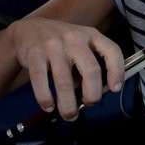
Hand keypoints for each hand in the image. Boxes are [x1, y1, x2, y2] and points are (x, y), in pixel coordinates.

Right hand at [9, 17, 124, 119]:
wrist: (28, 29)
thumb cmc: (60, 42)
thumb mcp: (79, 45)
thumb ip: (87, 67)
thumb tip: (91, 95)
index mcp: (90, 35)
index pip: (112, 51)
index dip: (117, 71)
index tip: (115, 88)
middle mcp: (74, 38)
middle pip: (91, 70)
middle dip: (92, 95)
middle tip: (89, 104)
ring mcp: (54, 45)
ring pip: (65, 82)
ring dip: (68, 105)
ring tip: (69, 114)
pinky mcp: (35, 54)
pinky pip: (42, 82)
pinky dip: (46, 99)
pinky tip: (48, 106)